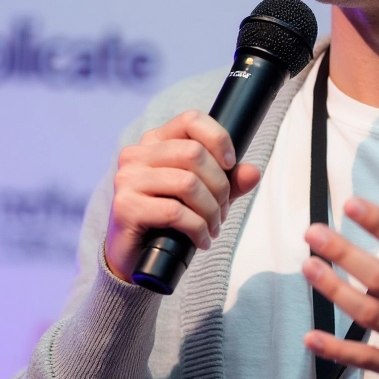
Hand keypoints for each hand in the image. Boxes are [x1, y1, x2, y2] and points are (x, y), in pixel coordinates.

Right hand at [105, 110, 260, 282]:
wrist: (136, 259)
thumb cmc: (169, 221)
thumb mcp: (206, 196)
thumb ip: (230, 182)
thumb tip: (252, 173)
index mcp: (155, 142)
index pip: (191, 119)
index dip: (218, 138)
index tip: (231, 165)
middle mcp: (137, 154)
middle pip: (194, 153)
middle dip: (220, 186)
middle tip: (222, 211)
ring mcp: (128, 179)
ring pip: (188, 183)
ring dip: (210, 211)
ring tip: (213, 227)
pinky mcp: (126, 207)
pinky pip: (175, 212)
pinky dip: (197, 229)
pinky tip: (201, 240)